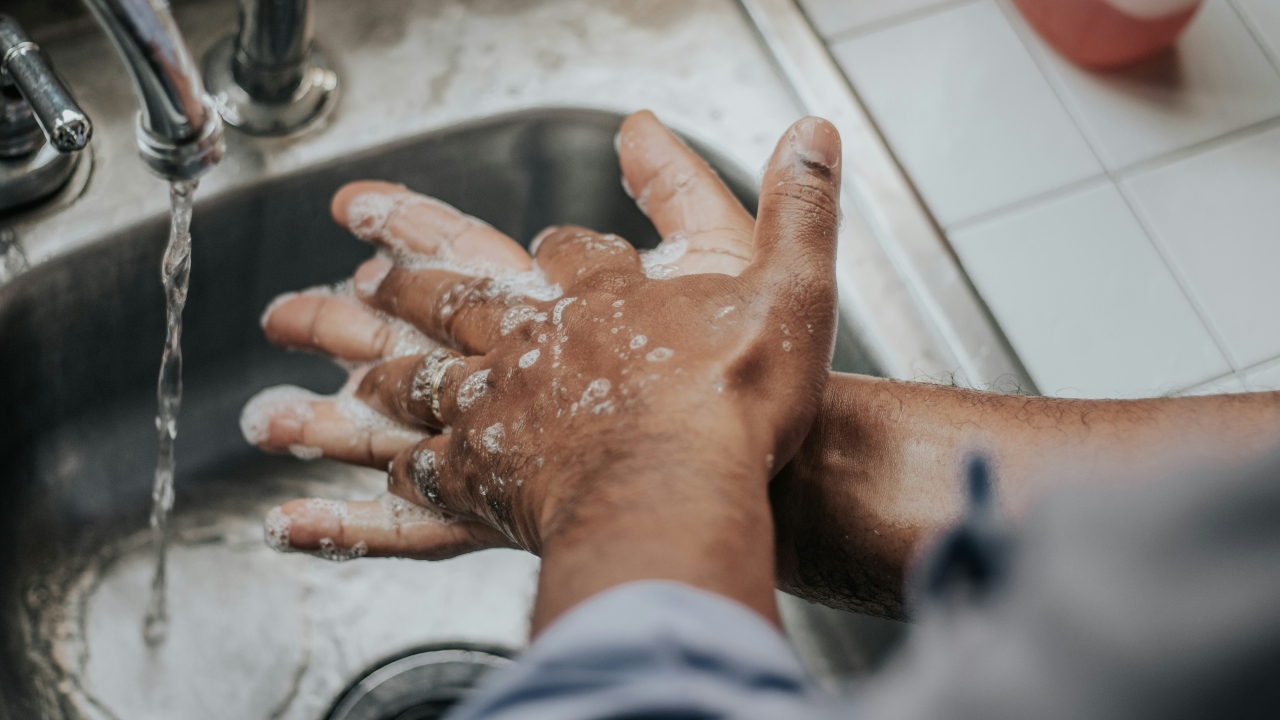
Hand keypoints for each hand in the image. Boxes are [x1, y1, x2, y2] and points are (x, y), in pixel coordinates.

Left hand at [246, 111, 841, 625]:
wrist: (683, 490)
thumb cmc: (736, 399)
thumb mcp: (791, 284)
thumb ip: (798, 206)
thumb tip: (812, 131)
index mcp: (599, 297)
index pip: (564, 251)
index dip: (554, 245)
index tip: (557, 245)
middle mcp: (534, 345)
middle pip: (450, 299)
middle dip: (395, 280)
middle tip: (340, 266)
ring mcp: (499, 412)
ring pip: (411, 379)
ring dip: (355, 367)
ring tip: (295, 366)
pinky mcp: (485, 484)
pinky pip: (414, 483)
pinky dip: (374, 490)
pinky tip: (347, 494)